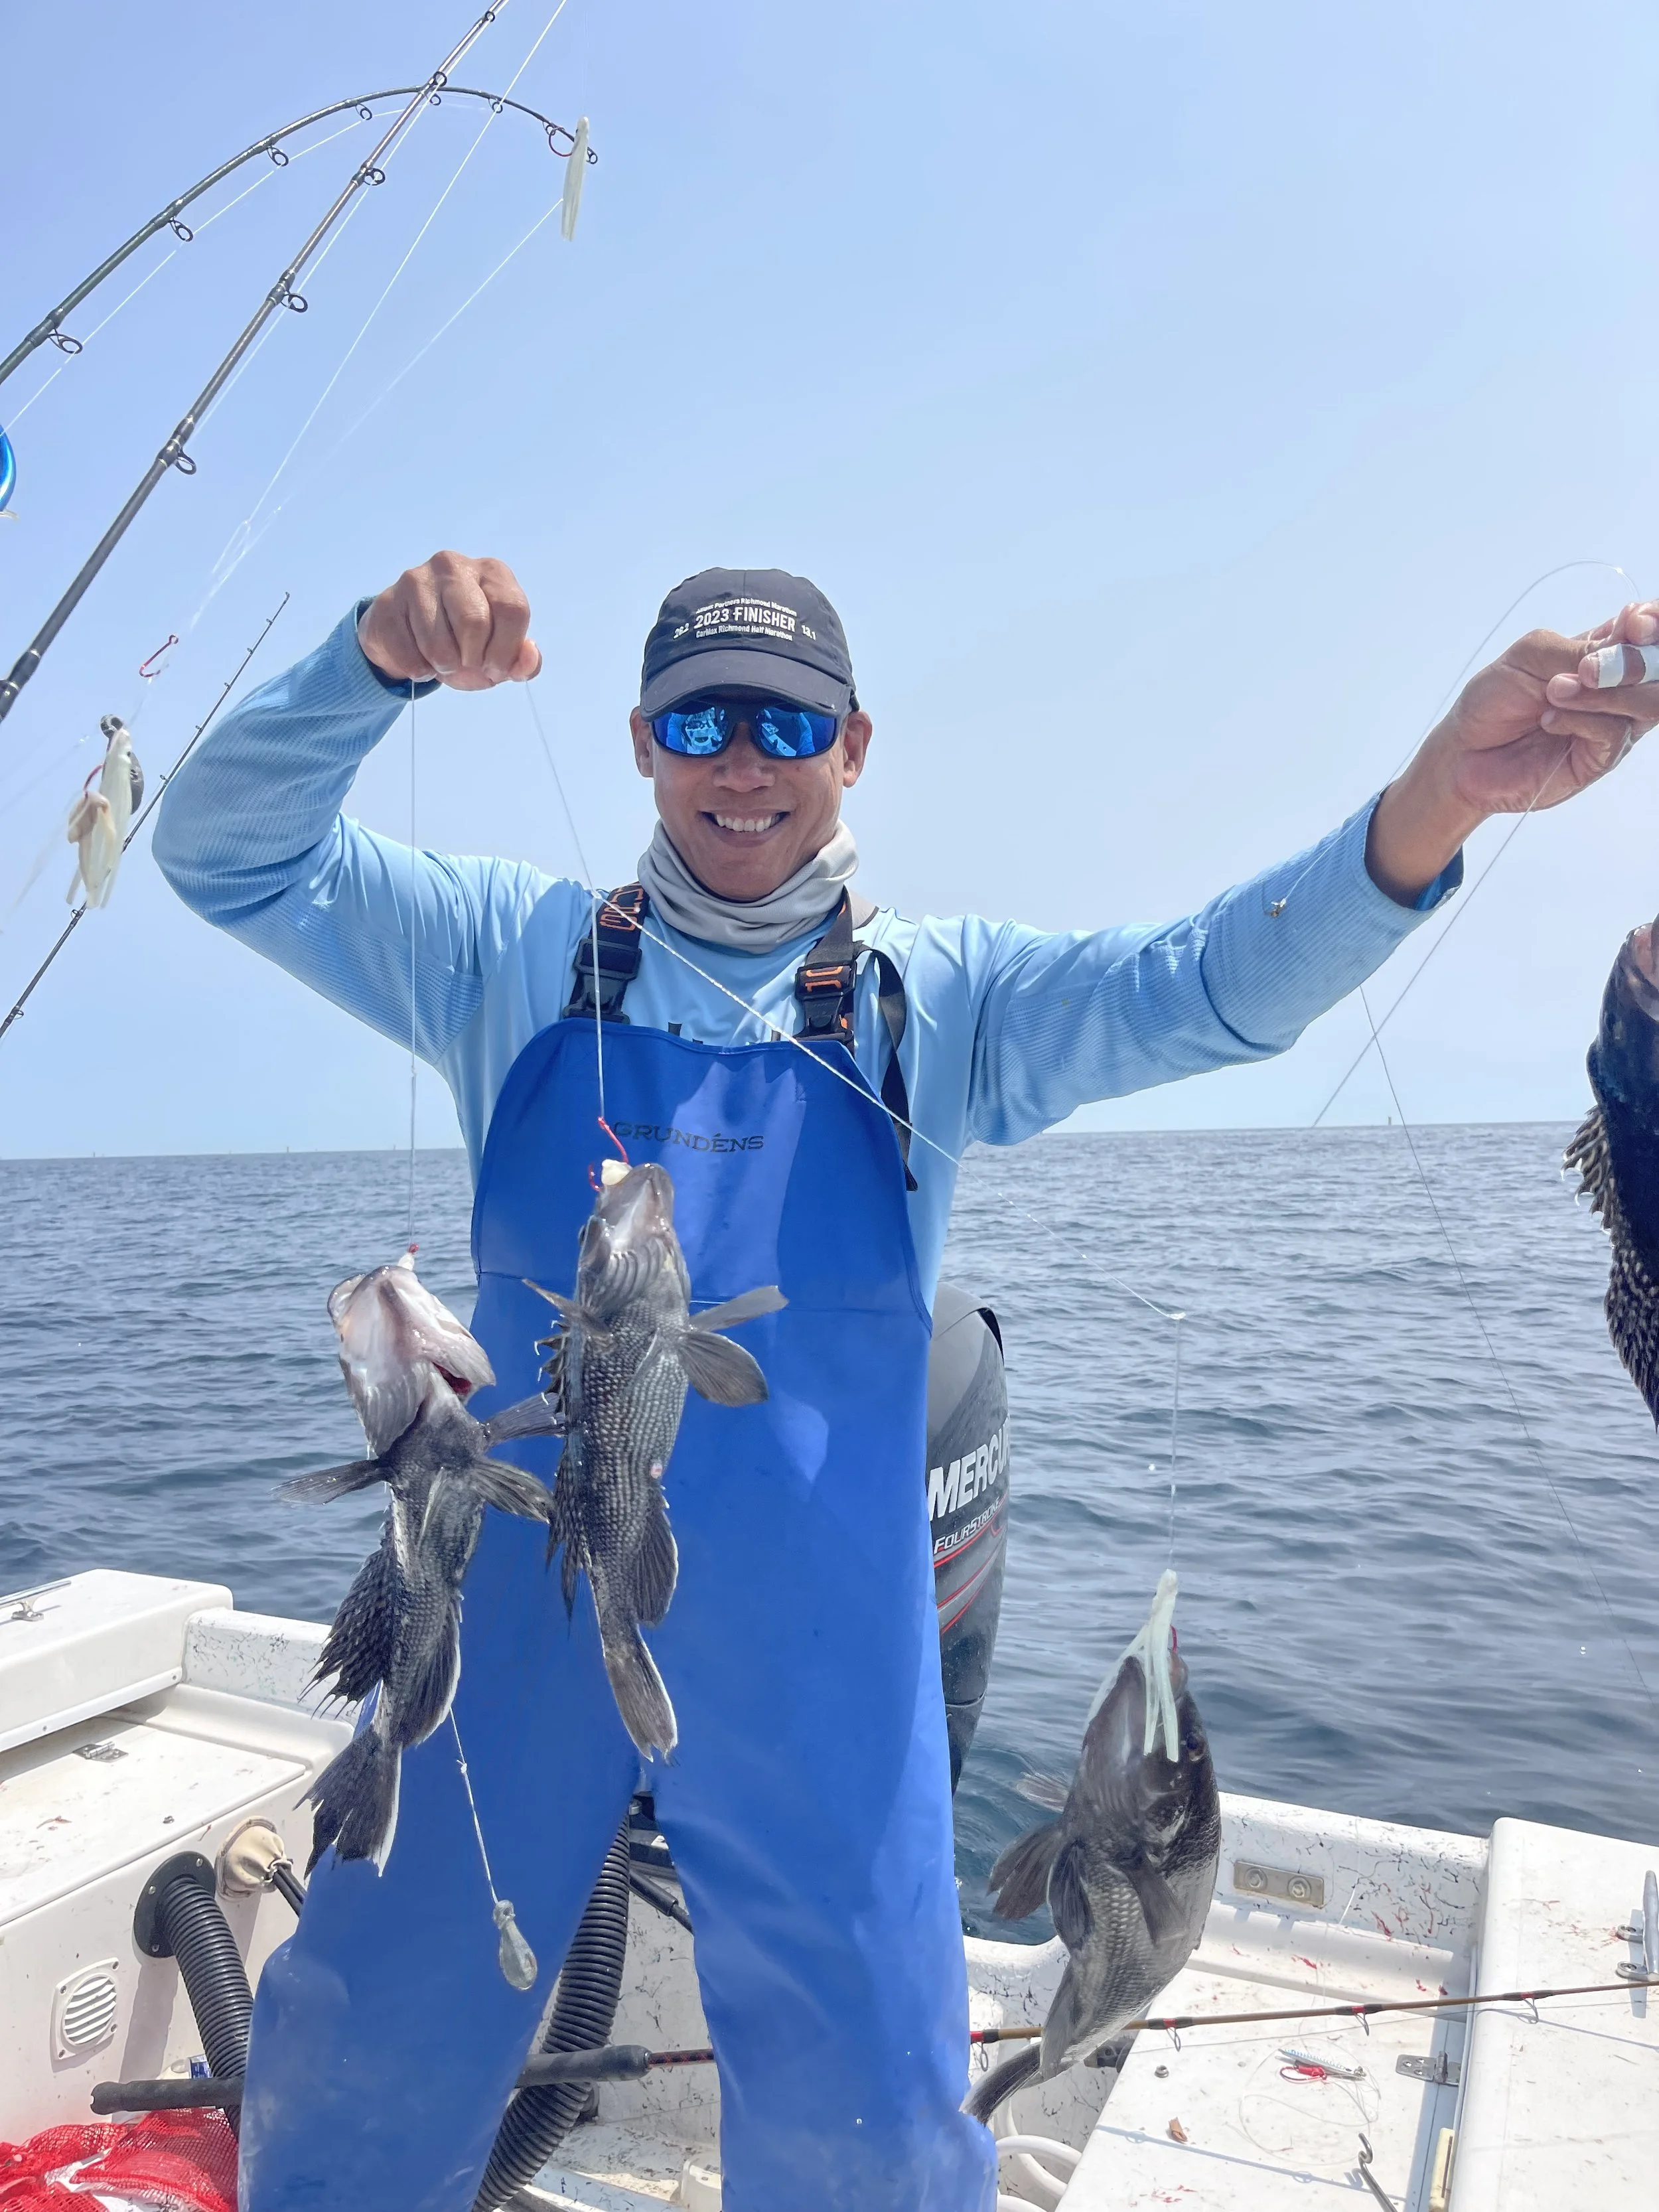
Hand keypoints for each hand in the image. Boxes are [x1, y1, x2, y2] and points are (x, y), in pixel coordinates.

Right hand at [358, 551, 540, 689]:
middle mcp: (454, 565)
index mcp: (492, 572)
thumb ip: (522, 661)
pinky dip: (419, 670)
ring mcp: (416, 579)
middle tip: (467, 664)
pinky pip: (409, 656)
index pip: (513, 609)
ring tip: (444, 661)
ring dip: (445, 667)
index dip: (506, 650)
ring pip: (438, 644)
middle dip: (474, 659)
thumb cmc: (464, 643)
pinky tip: (419, 658)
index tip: (495, 666)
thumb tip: (530, 654)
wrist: (409, 639)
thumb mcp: (498, 654)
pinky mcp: (388, 602)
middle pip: (474, 623)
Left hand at [1366, 602, 1658, 903]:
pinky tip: (1548, 719)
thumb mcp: (1531, 656)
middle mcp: (1620, 684)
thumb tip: (1628, 646)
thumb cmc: (1495, 698)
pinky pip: (1615, 733)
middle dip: (1635, 662)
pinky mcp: (1601, 757)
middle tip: (1587, 669)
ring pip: (1650, 702)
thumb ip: (1581, 648)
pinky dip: (1582, 719)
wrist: (1464, 749)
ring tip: (1555, 691)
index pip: (1653, 629)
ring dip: (1606, 692)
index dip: (1654, 621)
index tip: (1632, 622)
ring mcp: (1615, 721)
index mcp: (1607, 648)